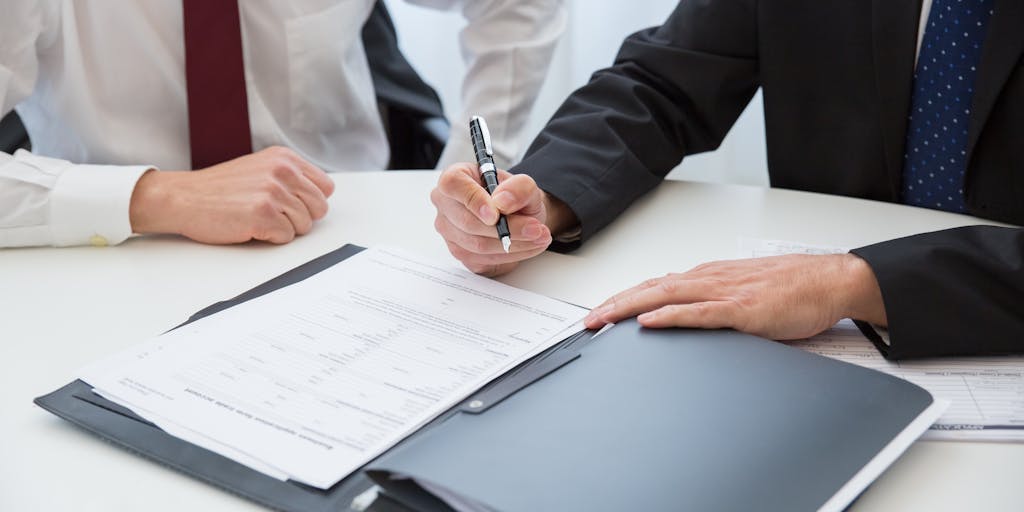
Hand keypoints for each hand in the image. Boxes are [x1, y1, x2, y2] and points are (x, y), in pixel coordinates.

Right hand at [129, 146, 334, 243]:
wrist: (184, 198)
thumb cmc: (219, 189)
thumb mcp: (260, 168)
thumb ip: (290, 177)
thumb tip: (319, 197)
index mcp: (284, 158)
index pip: (325, 188)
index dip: (310, 202)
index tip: (292, 205)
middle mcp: (282, 171)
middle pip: (319, 208)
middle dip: (301, 218)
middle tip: (274, 215)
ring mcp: (273, 192)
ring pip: (305, 225)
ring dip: (284, 229)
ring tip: (258, 218)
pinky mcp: (264, 215)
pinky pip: (286, 237)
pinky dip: (271, 238)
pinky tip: (250, 226)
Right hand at [431, 163, 575, 275]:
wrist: (519, 215)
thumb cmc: (513, 197)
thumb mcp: (525, 185)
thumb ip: (518, 187)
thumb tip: (503, 202)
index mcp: (455, 179)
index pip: (453, 185)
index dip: (474, 201)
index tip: (496, 214)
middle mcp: (446, 205)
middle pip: (468, 222)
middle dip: (507, 229)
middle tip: (535, 228)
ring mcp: (450, 232)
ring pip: (478, 245)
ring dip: (514, 244)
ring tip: (538, 236)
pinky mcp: (461, 253)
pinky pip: (484, 260)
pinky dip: (510, 255)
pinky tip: (527, 246)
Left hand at [583, 253, 886, 339]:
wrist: (830, 281)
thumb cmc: (793, 289)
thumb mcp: (743, 292)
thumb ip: (713, 302)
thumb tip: (685, 315)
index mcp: (708, 276)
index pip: (655, 285)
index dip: (624, 298)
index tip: (599, 312)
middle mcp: (709, 279)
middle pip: (650, 288)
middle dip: (614, 305)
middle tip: (587, 322)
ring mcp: (724, 292)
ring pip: (665, 296)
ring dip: (629, 308)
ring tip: (602, 320)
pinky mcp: (742, 309)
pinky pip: (698, 313)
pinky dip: (670, 316)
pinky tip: (649, 321)